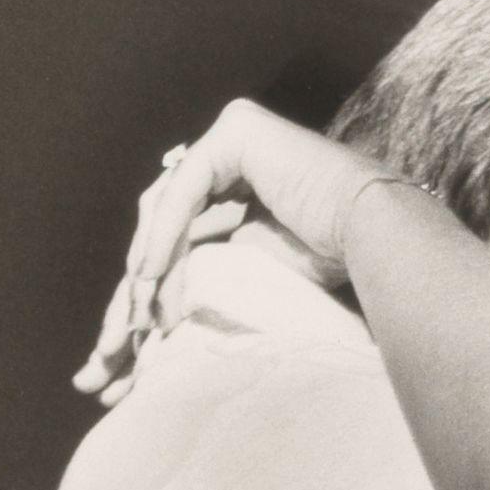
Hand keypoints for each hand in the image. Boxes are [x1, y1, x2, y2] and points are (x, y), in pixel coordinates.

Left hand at [83, 102, 396, 390]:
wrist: (380, 242)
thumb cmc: (335, 271)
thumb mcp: (251, 280)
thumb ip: (206, 281)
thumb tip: (151, 324)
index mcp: (237, 191)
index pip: (177, 240)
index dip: (150, 296)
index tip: (125, 355)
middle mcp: (229, 159)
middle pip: (161, 225)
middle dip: (134, 292)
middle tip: (109, 352)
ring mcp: (232, 139)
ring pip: (164, 210)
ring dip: (145, 271)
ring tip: (136, 322)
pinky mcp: (236, 133)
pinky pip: (184, 190)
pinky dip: (164, 236)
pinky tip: (150, 280)